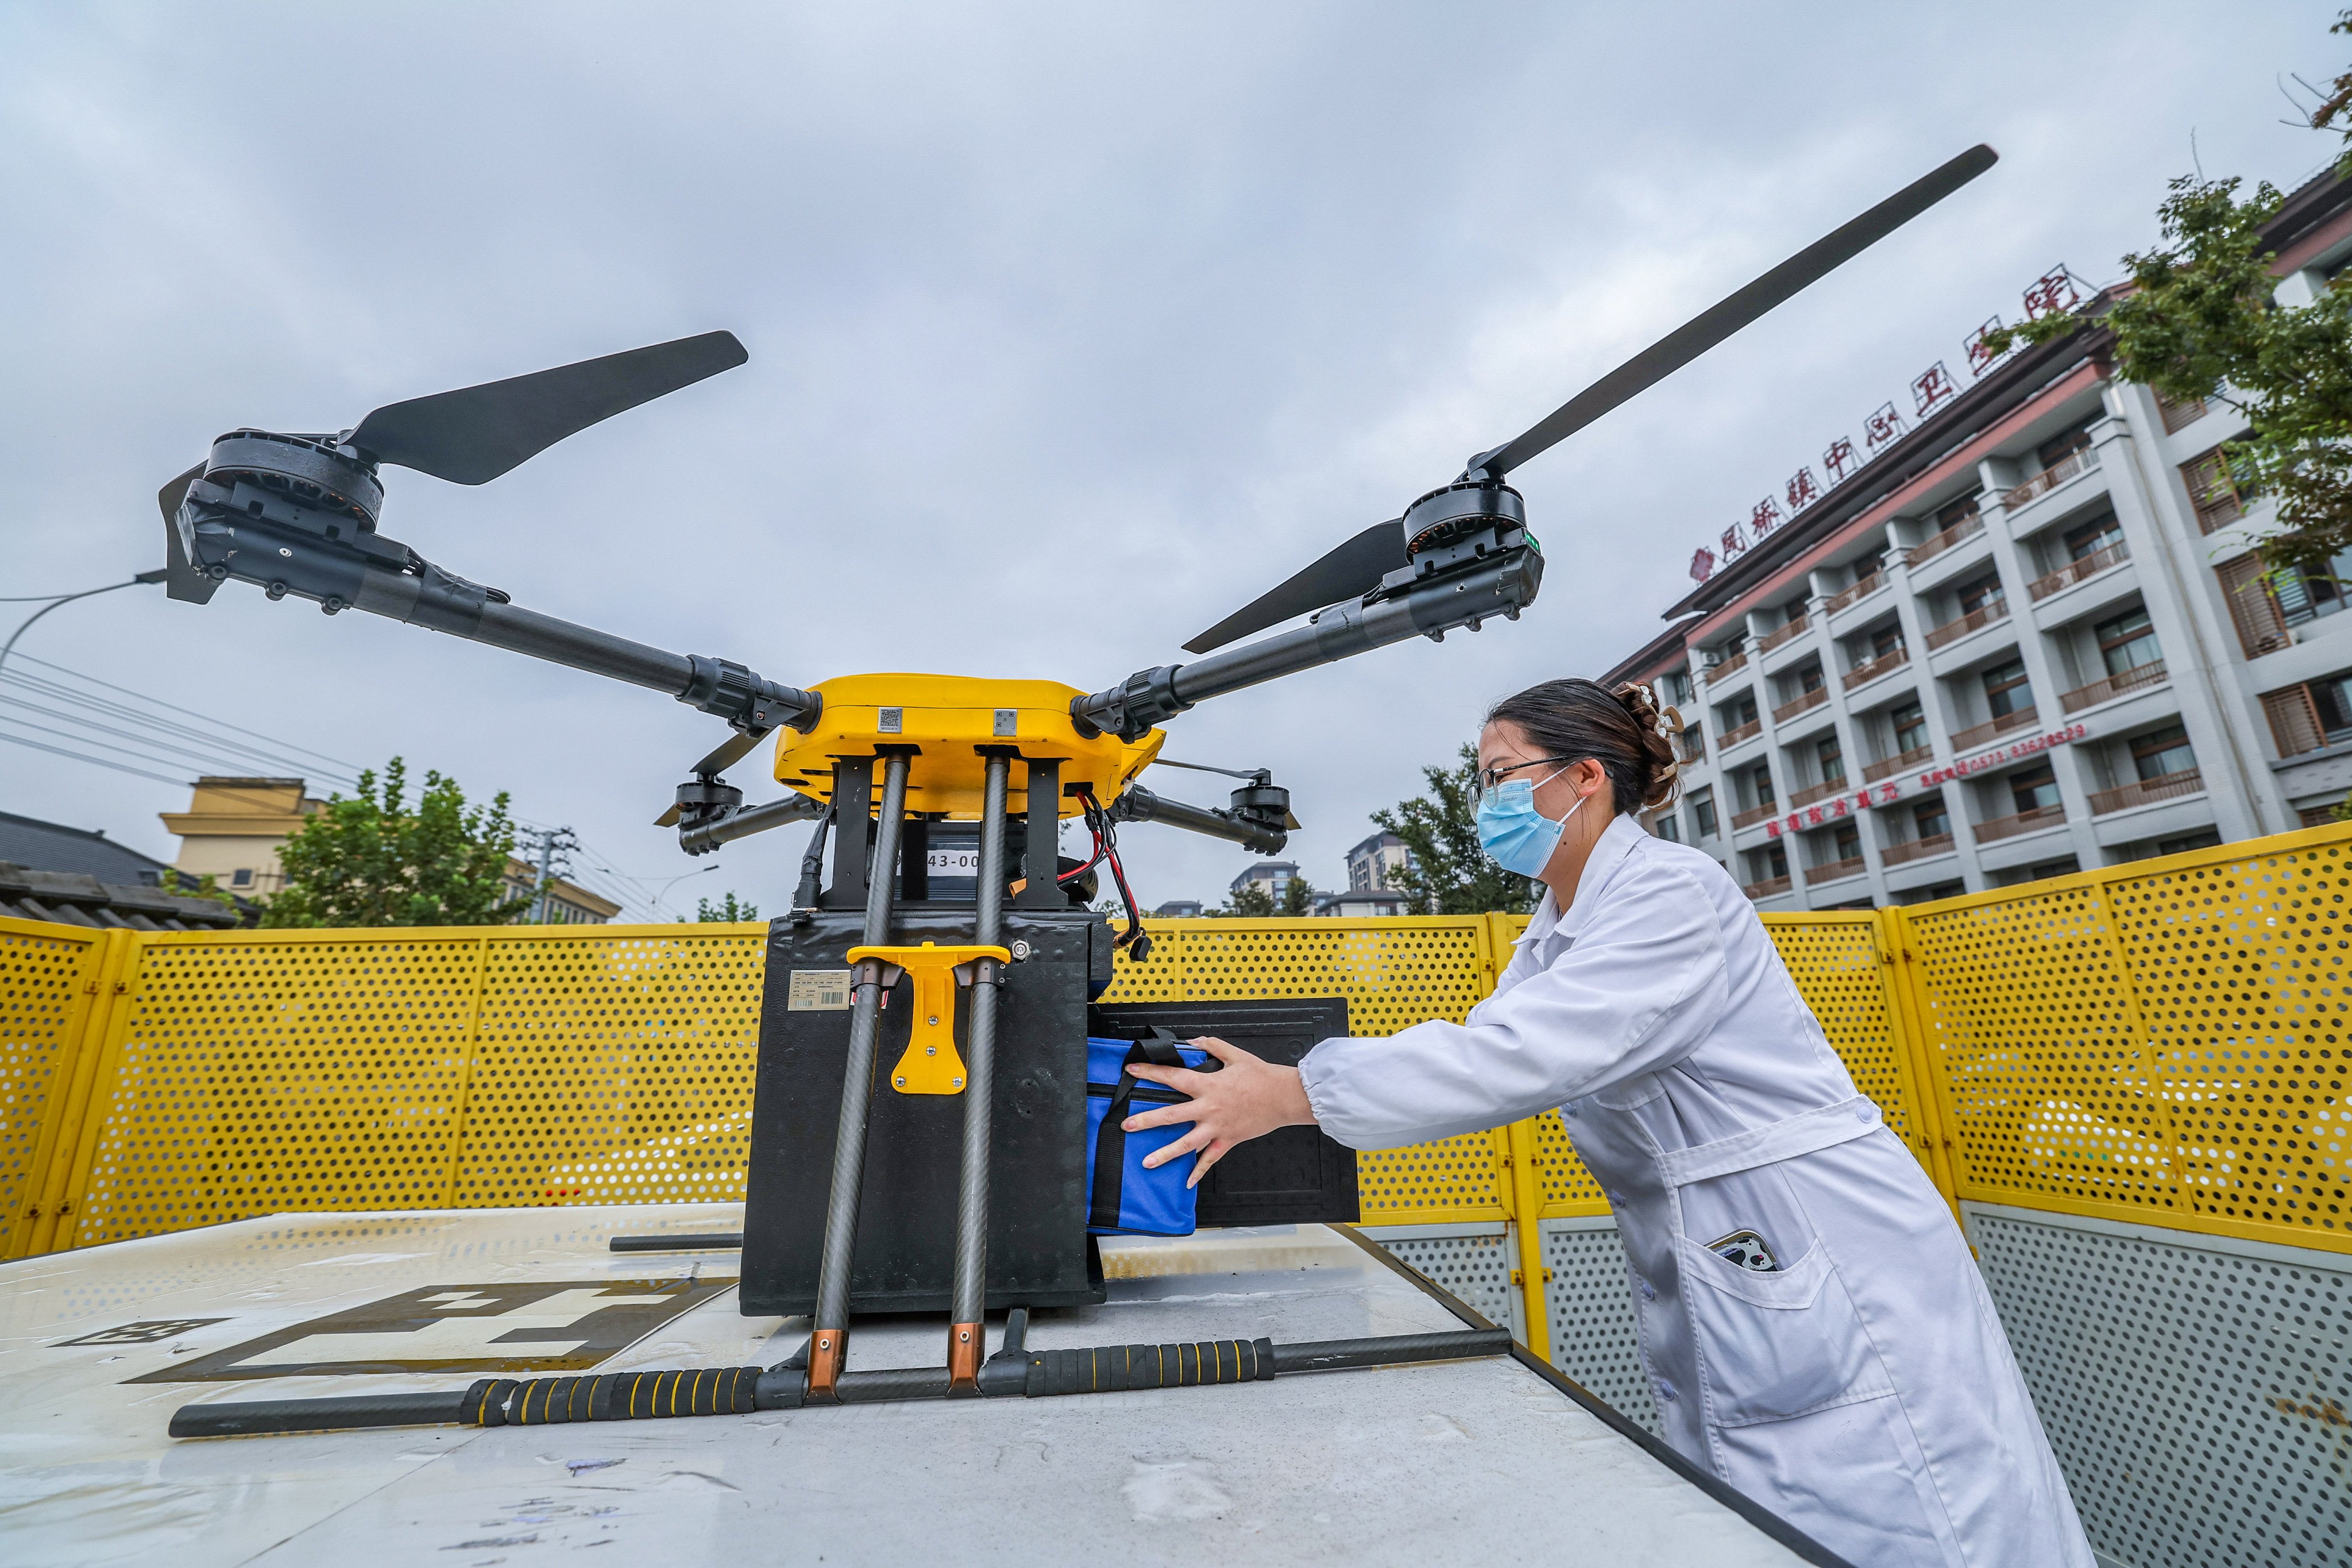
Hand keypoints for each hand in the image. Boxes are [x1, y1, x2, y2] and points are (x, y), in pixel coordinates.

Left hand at [1123, 1037, 1317, 1186]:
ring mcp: (1217, 1127)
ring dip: (1165, 1153)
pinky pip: (1210, 1159)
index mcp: (1208, 1085)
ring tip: (1147, 1161)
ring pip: (1187, 1144)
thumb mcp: (1235, 1054)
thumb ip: (1212, 1046)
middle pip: (1172, 1115)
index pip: (1173, 1077)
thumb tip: (1193, 1041)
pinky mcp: (1228, 1140)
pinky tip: (1186, 1182)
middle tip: (1127, 1126)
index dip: (1150, 1072)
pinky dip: (1198, 1171)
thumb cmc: (1262, 1076)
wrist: (1284, 1097)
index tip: (1132, 1071)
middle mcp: (1208, 1108)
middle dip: (1147, 1121)